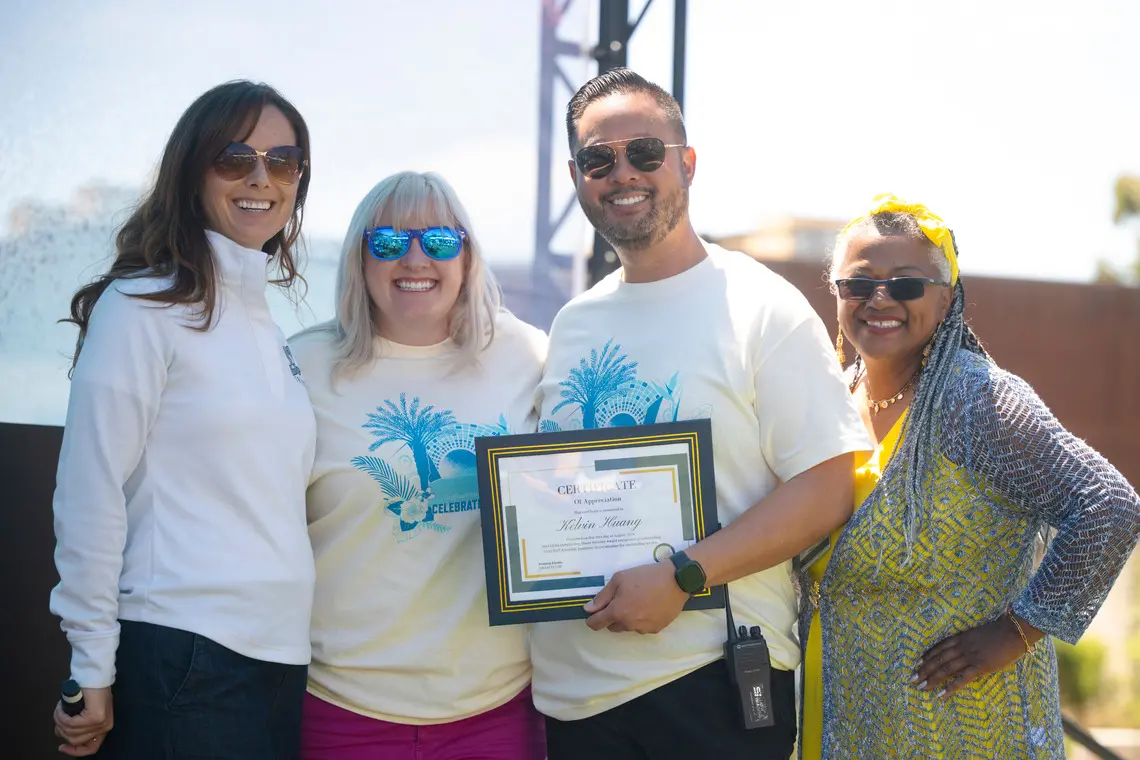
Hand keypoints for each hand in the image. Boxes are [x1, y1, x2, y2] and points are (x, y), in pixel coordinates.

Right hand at [54, 686, 112, 756]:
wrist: (95, 675)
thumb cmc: (90, 691)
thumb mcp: (85, 711)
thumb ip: (79, 725)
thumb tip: (63, 734)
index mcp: (103, 727)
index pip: (90, 748)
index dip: (74, 751)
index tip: (61, 747)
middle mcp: (104, 727)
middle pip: (75, 740)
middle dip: (61, 730)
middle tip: (58, 717)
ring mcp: (100, 723)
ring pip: (71, 732)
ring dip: (60, 721)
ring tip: (60, 709)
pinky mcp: (94, 717)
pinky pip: (71, 723)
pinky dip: (62, 717)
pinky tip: (61, 708)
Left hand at [584, 561, 688, 633]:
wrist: (676, 580)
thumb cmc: (645, 576)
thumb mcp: (620, 579)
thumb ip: (602, 596)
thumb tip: (588, 609)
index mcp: (618, 612)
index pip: (596, 624)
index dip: (592, 619)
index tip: (593, 613)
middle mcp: (629, 624)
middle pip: (612, 626)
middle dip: (612, 616)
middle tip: (621, 600)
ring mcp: (643, 629)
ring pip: (628, 627)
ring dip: (627, 618)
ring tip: (638, 601)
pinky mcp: (656, 629)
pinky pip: (642, 627)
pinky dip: (641, 620)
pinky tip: (649, 606)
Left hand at [913, 615, 1035, 697]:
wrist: (1014, 631)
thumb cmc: (1001, 631)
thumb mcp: (980, 633)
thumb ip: (971, 640)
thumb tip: (965, 647)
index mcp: (962, 637)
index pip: (940, 647)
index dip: (927, 655)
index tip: (917, 662)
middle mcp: (962, 647)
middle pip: (938, 659)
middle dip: (924, 669)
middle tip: (912, 679)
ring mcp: (970, 656)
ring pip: (946, 668)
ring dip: (932, 678)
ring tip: (921, 687)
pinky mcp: (980, 667)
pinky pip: (962, 679)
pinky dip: (950, 687)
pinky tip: (941, 695)